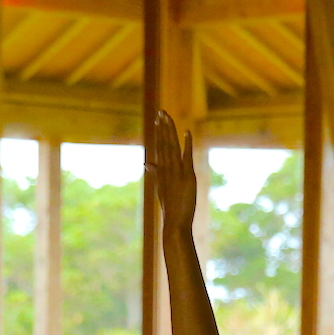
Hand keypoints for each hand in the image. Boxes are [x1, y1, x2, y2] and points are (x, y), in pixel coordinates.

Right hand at [147, 111, 196, 234]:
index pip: (159, 146)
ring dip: (170, 131)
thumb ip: (155, 174)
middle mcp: (167, 169)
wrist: (174, 223)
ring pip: (172, 147)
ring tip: (167, 116)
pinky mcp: (186, 177)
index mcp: (161, 170)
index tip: (158, 118)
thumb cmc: (169, 208)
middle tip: (161, 111)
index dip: (159, 132)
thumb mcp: (160, 189)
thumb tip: (146, 163)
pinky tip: (186, 131)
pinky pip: (186, 157)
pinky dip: (187, 144)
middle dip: (163, 127)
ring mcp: (176, 172)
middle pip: (164, 143)